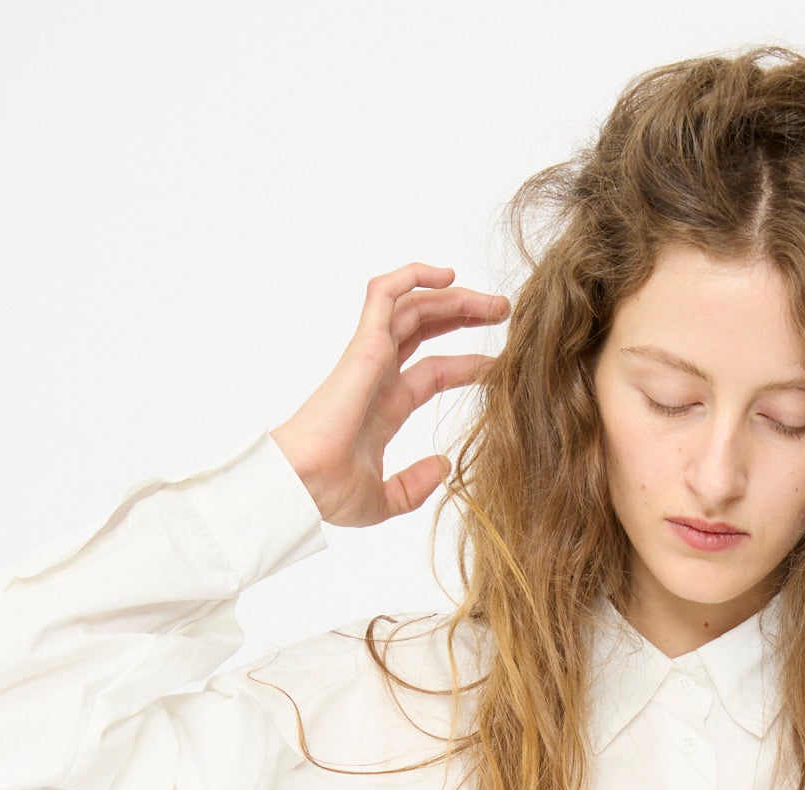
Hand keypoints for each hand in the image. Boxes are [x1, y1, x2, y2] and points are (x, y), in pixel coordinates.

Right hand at [270, 261, 509, 526]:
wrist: (302, 484)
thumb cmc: (328, 493)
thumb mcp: (384, 499)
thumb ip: (414, 486)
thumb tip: (444, 466)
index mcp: (384, 407)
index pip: (432, 372)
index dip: (466, 365)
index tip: (497, 365)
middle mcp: (377, 376)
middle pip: (424, 329)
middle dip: (463, 315)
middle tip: (502, 311)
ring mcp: (369, 357)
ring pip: (412, 307)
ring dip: (452, 295)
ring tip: (493, 300)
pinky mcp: (363, 346)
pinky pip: (385, 295)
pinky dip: (412, 276)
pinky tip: (446, 275)